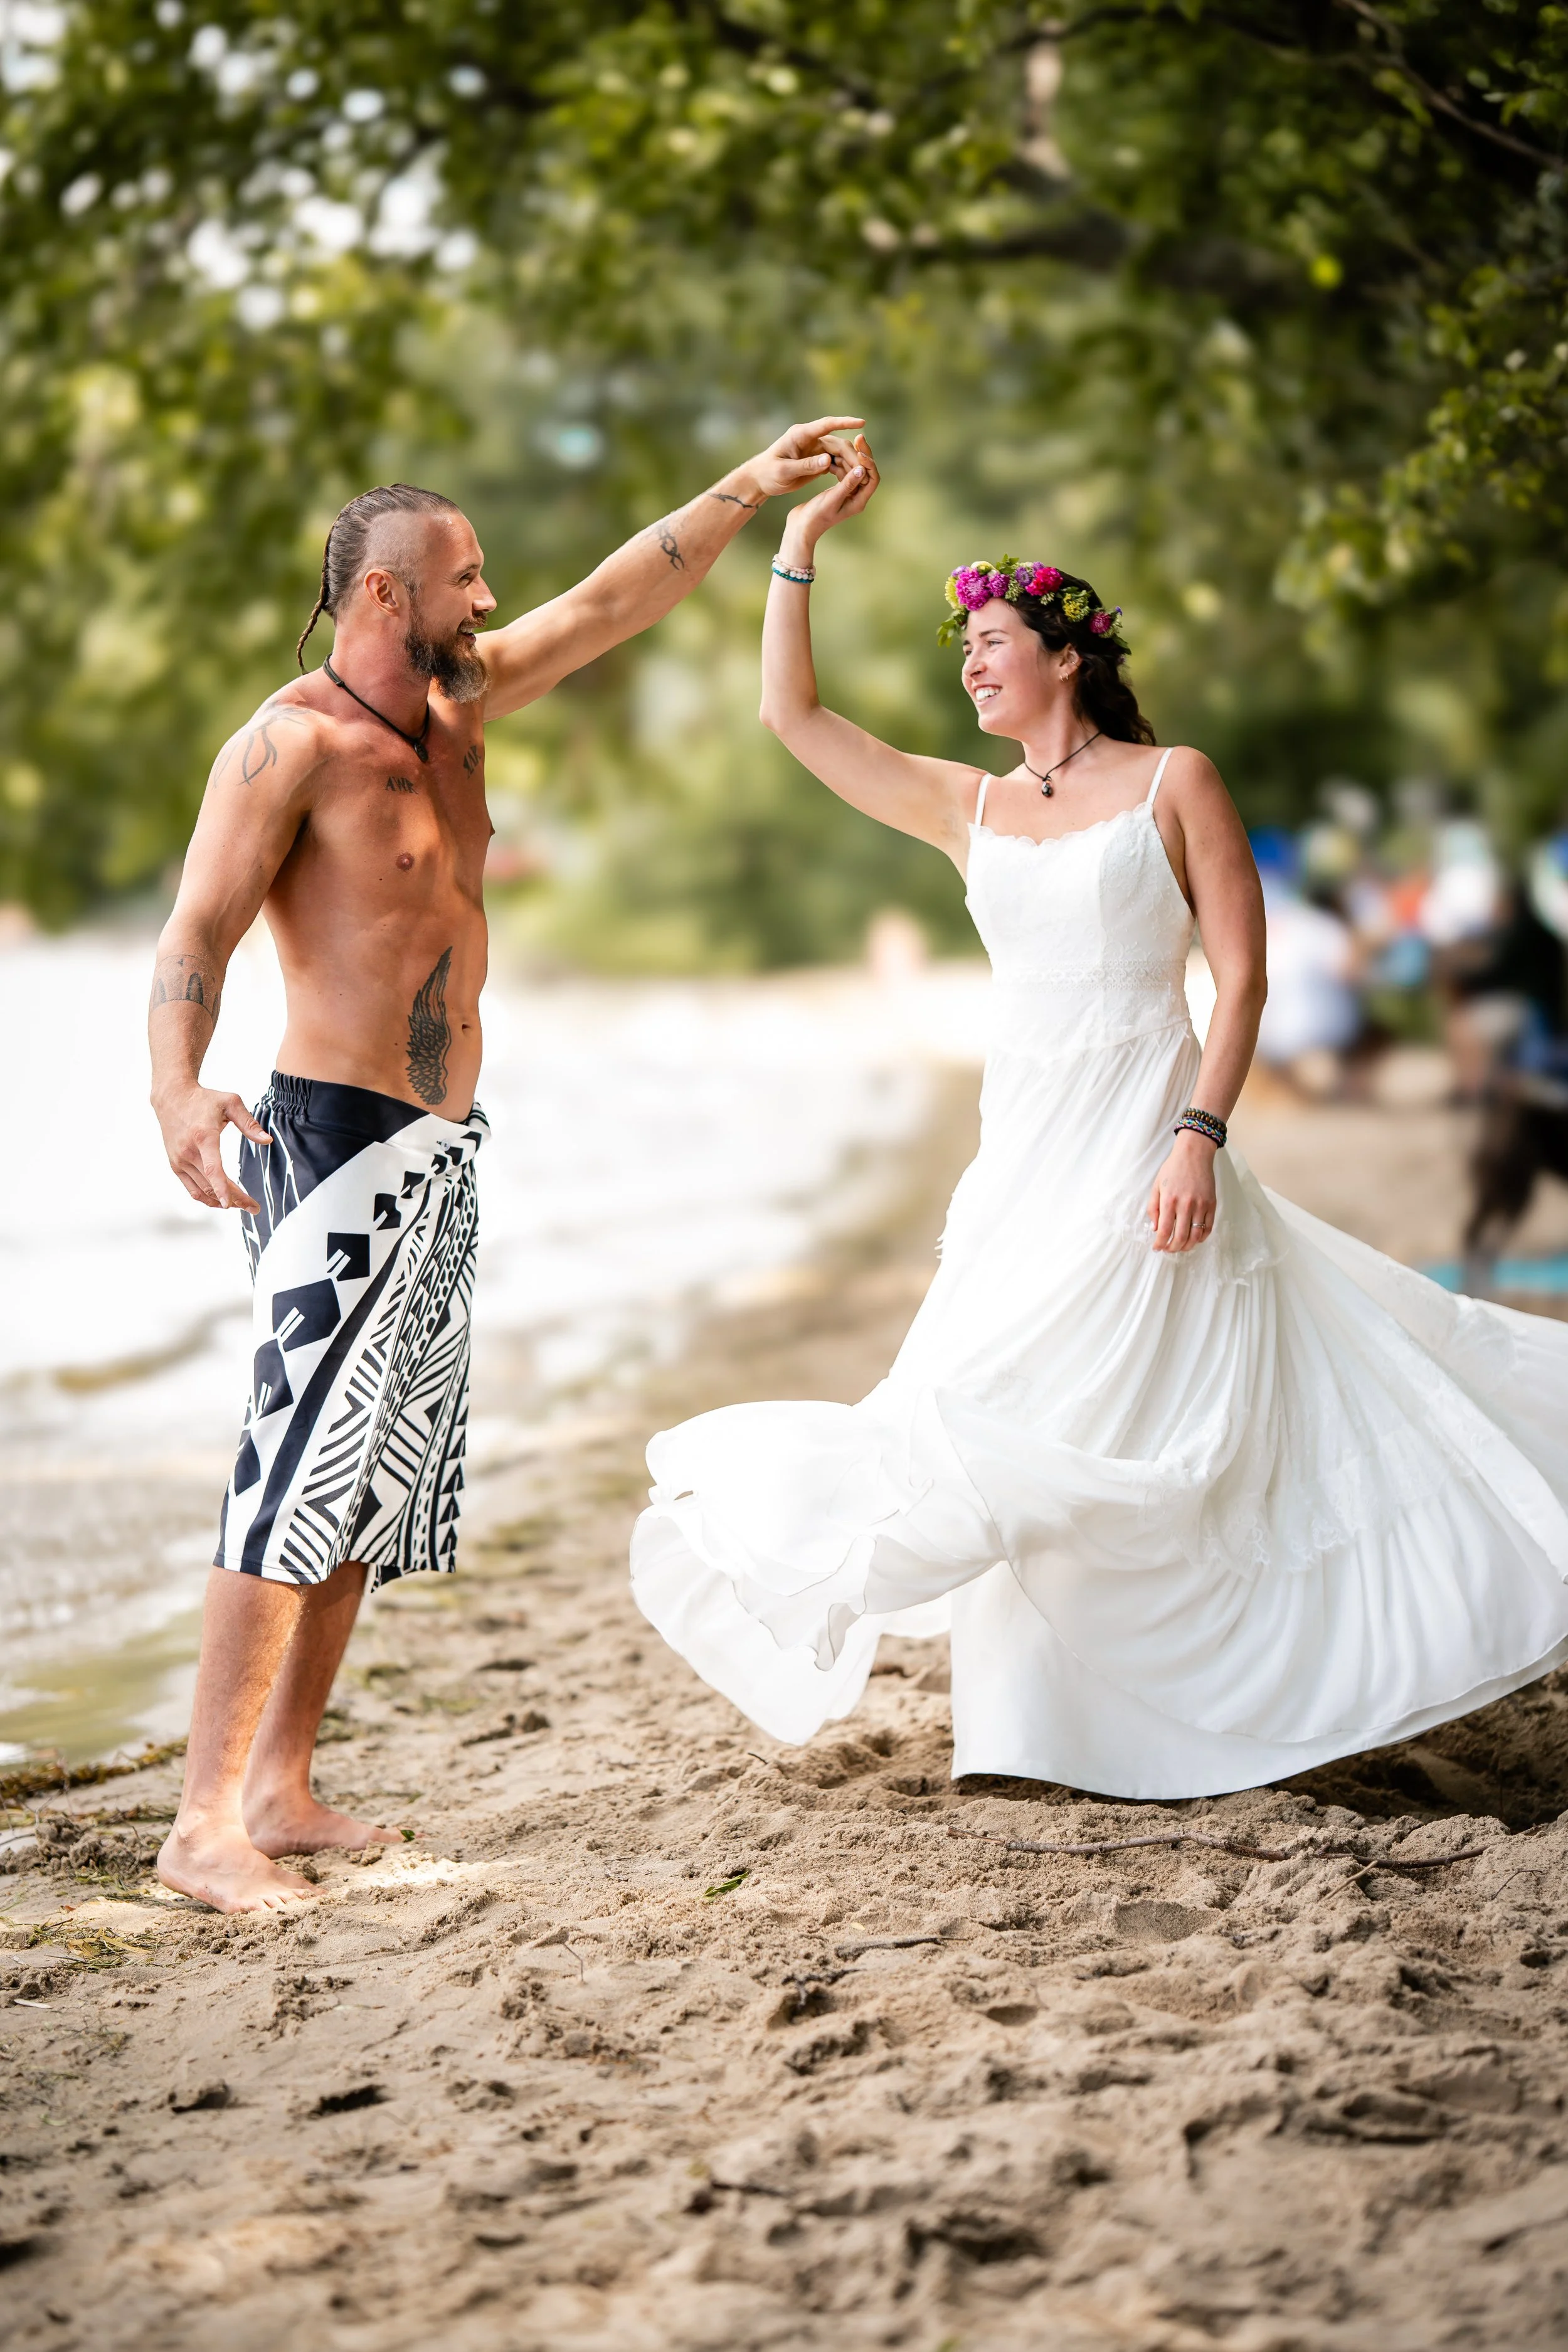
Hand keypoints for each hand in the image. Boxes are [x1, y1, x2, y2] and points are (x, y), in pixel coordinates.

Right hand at [154, 1084, 269, 1210]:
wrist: (172, 1097)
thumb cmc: (204, 1100)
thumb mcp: (231, 1103)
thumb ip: (249, 1123)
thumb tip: (268, 1141)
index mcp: (203, 1137)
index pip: (212, 1168)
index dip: (222, 1188)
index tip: (231, 1204)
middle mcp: (188, 1152)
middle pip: (211, 1184)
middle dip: (234, 1200)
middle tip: (254, 1208)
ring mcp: (180, 1160)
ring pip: (202, 1190)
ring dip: (222, 1202)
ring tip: (242, 1205)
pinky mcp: (175, 1165)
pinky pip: (192, 1189)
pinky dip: (207, 1198)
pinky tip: (221, 1201)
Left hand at [743, 415, 868, 499]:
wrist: (760, 479)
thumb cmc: (768, 473)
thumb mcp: (785, 471)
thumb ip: (806, 466)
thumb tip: (829, 460)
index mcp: (801, 435)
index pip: (827, 424)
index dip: (845, 422)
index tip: (862, 423)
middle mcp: (810, 439)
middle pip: (837, 443)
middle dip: (852, 455)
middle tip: (863, 471)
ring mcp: (814, 449)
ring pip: (839, 453)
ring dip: (850, 464)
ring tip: (860, 478)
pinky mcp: (816, 460)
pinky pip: (835, 462)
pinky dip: (843, 470)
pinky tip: (850, 480)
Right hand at [777, 433, 880, 563]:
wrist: (800, 527)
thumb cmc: (815, 517)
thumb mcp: (831, 500)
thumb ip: (847, 485)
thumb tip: (862, 469)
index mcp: (858, 501)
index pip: (872, 478)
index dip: (869, 462)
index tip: (860, 449)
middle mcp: (856, 497)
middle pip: (867, 471)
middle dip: (863, 454)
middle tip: (859, 437)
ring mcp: (847, 493)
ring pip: (856, 469)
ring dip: (853, 455)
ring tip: (847, 441)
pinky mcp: (838, 489)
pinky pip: (845, 471)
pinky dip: (842, 461)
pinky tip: (836, 452)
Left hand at [1146, 1129, 1217, 1252]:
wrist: (1194, 1155)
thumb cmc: (1172, 1169)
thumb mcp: (1156, 1186)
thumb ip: (1154, 1208)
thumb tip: (1156, 1229)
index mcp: (1170, 1201)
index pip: (1165, 1231)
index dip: (1160, 1244)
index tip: (1157, 1248)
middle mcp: (1186, 1205)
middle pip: (1181, 1237)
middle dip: (1172, 1248)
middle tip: (1168, 1249)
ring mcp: (1201, 1206)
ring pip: (1196, 1236)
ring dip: (1187, 1246)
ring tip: (1180, 1247)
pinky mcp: (1212, 1205)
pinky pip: (1208, 1228)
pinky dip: (1201, 1238)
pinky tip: (1194, 1239)